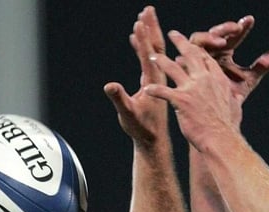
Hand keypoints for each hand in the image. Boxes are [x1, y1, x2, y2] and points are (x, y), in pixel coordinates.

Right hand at [104, 6, 171, 148]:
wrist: (154, 140)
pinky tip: (135, 39)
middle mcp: (158, 77)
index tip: (140, 21)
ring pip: (155, 52)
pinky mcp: (155, 83)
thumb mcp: (127, 114)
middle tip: (148, 10)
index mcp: (154, 82)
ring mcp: (157, 79)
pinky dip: (143, 47)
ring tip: (144, 17)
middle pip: (156, 47)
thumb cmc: (141, 128)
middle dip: (151, 28)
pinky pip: (150, 60)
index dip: (143, 38)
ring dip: (149, 34)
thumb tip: (110, 85)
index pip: (149, 55)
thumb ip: (119, 99)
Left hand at [146, 31, 240, 151]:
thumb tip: (237, 97)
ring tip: (152, 56)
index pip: (207, 58)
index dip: (198, 51)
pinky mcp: (181, 100)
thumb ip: (233, 98)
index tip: (192, 47)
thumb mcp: (235, 107)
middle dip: (180, 42)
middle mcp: (205, 80)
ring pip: (172, 68)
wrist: (222, 139)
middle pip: (191, 54)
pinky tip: (146, 89)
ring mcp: (192, 89)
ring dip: (161, 61)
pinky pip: (163, 91)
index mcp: (218, 79)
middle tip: (173, 34)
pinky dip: (154, 90)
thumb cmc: (228, 127)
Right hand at [189, 16, 268, 112]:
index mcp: (225, 52)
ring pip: (198, 40)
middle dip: (224, 29)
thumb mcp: (248, 80)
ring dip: (210, 38)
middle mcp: (210, 52)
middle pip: (215, 34)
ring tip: (222, 42)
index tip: (249, 21)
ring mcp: (196, 58)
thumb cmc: (230, 96)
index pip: (234, 36)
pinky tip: (200, 53)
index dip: (241, 28)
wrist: (215, 115)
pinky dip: (191, 53)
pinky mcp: (184, 67)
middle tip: (235, 29)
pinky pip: (185, 56)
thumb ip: (263, 66)